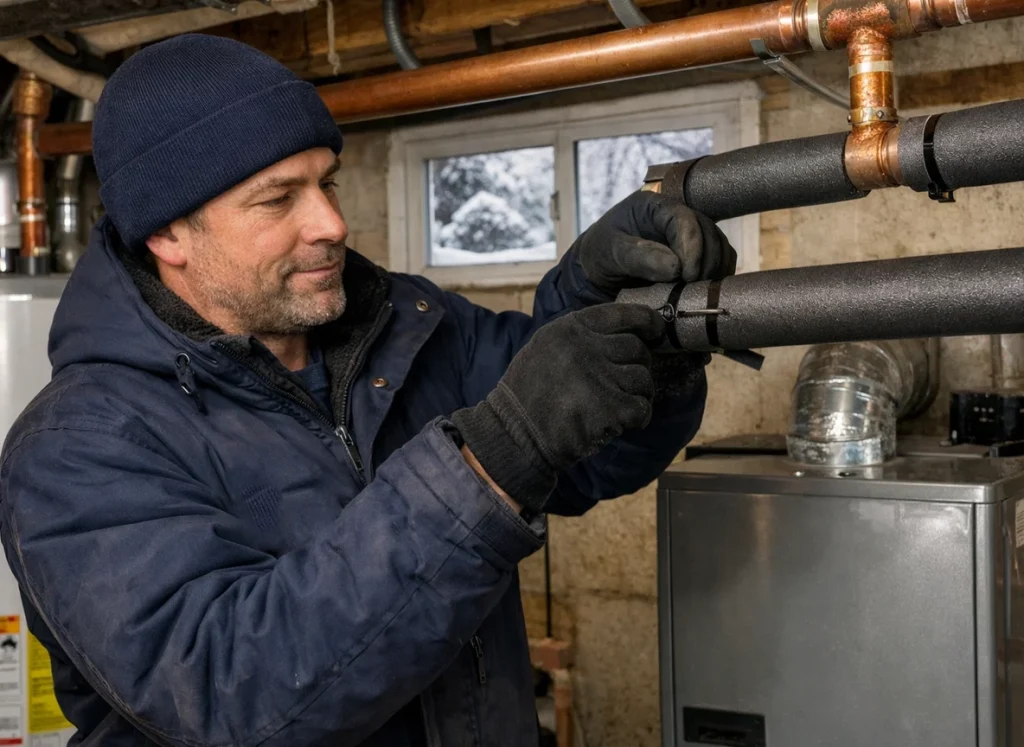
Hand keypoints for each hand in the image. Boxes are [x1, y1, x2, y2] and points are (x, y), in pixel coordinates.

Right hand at [452, 304, 664, 513]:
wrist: (514, 435)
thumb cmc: (529, 394)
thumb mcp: (546, 348)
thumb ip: (581, 337)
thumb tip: (629, 333)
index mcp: (570, 329)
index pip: (623, 314)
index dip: (646, 322)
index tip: (656, 330)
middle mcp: (585, 347)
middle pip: (637, 349)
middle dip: (638, 366)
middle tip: (623, 384)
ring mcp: (598, 377)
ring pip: (643, 379)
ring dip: (638, 394)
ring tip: (618, 406)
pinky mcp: (609, 408)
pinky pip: (642, 408)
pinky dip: (637, 417)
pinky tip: (622, 423)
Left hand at [575, 191, 736, 296]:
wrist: (600, 271)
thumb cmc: (601, 254)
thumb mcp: (611, 253)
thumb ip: (639, 257)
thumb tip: (675, 267)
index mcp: (655, 206)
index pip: (684, 218)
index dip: (692, 246)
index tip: (687, 274)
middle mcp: (677, 216)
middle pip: (708, 232)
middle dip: (706, 261)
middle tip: (693, 287)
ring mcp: (690, 234)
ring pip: (719, 246)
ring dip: (715, 270)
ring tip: (699, 291)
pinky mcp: (697, 254)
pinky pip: (720, 260)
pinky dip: (719, 275)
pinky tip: (708, 291)